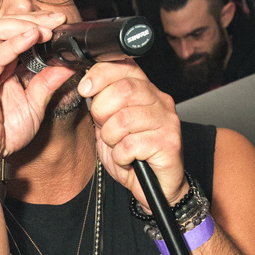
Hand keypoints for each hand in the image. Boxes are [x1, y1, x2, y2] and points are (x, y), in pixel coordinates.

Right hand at [0, 12, 74, 159]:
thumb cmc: (1, 133)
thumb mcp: (34, 105)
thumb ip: (48, 83)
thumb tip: (68, 66)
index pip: (13, 32)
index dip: (36, 23)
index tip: (60, 23)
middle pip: (4, 25)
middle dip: (32, 18)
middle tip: (56, 20)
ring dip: (23, 25)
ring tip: (45, 29)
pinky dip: (14, 43)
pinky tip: (32, 37)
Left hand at [76, 59, 186, 207]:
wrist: (154, 186)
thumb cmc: (132, 154)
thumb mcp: (109, 124)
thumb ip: (101, 103)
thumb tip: (86, 85)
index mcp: (146, 90)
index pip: (125, 67)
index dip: (100, 74)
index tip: (84, 88)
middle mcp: (160, 101)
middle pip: (124, 90)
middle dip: (102, 110)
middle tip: (103, 126)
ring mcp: (167, 122)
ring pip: (125, 119)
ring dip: (110, 137)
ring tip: (116, 146)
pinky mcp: (169, 144)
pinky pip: (131, 145)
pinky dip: (120, 156)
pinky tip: (127, 159)